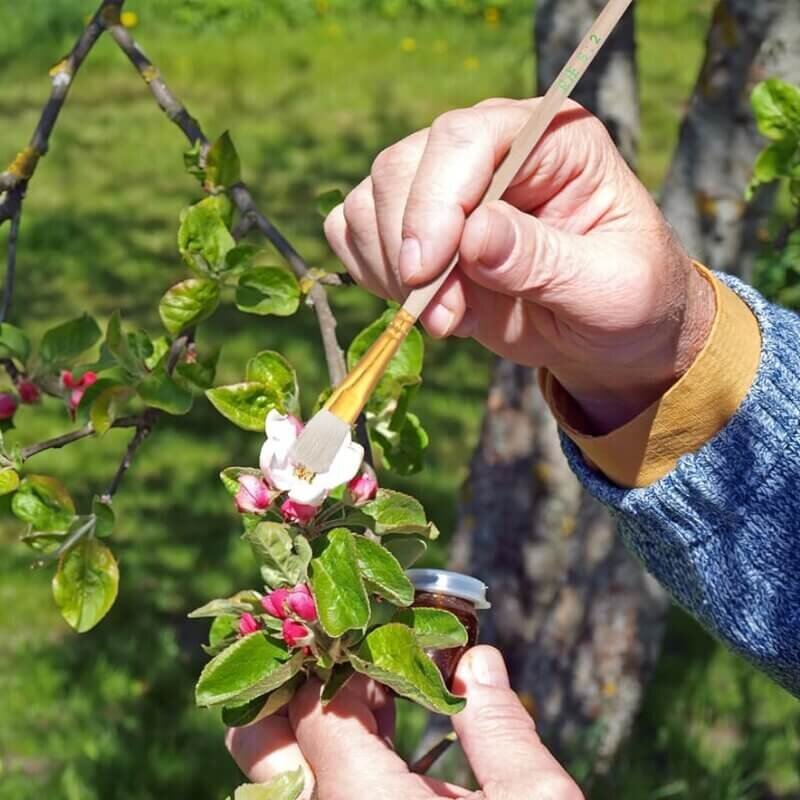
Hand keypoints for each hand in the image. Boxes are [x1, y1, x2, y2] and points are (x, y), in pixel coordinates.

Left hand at [226, 646, 582, 799]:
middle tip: (352, 651)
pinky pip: (306, 799)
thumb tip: (476, 658)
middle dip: (295, 681)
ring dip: (310, 720)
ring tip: (375, 690)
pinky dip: (332, 762)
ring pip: (273, 776)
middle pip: (259, 740)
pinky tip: (385, 742)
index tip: (383, 624)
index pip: (320, 701)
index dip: (349, 654)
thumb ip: (498, 726)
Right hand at [325, 98, 714, 431]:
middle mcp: (490, 150)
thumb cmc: (628, 301)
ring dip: (390, 271)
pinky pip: (353, 234)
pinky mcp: (414, 227)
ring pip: (367, 202)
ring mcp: (445, 187)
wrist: (605, 334)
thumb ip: (544, 260)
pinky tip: (424, 304)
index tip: (426, 273)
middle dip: (408, 250)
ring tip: (449, 318)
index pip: (464, 138)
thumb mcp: (610, 288)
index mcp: (550, 140)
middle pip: (402, 166)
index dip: (434, 203)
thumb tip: (473, 237)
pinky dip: (372, 274)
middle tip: (446, 317)